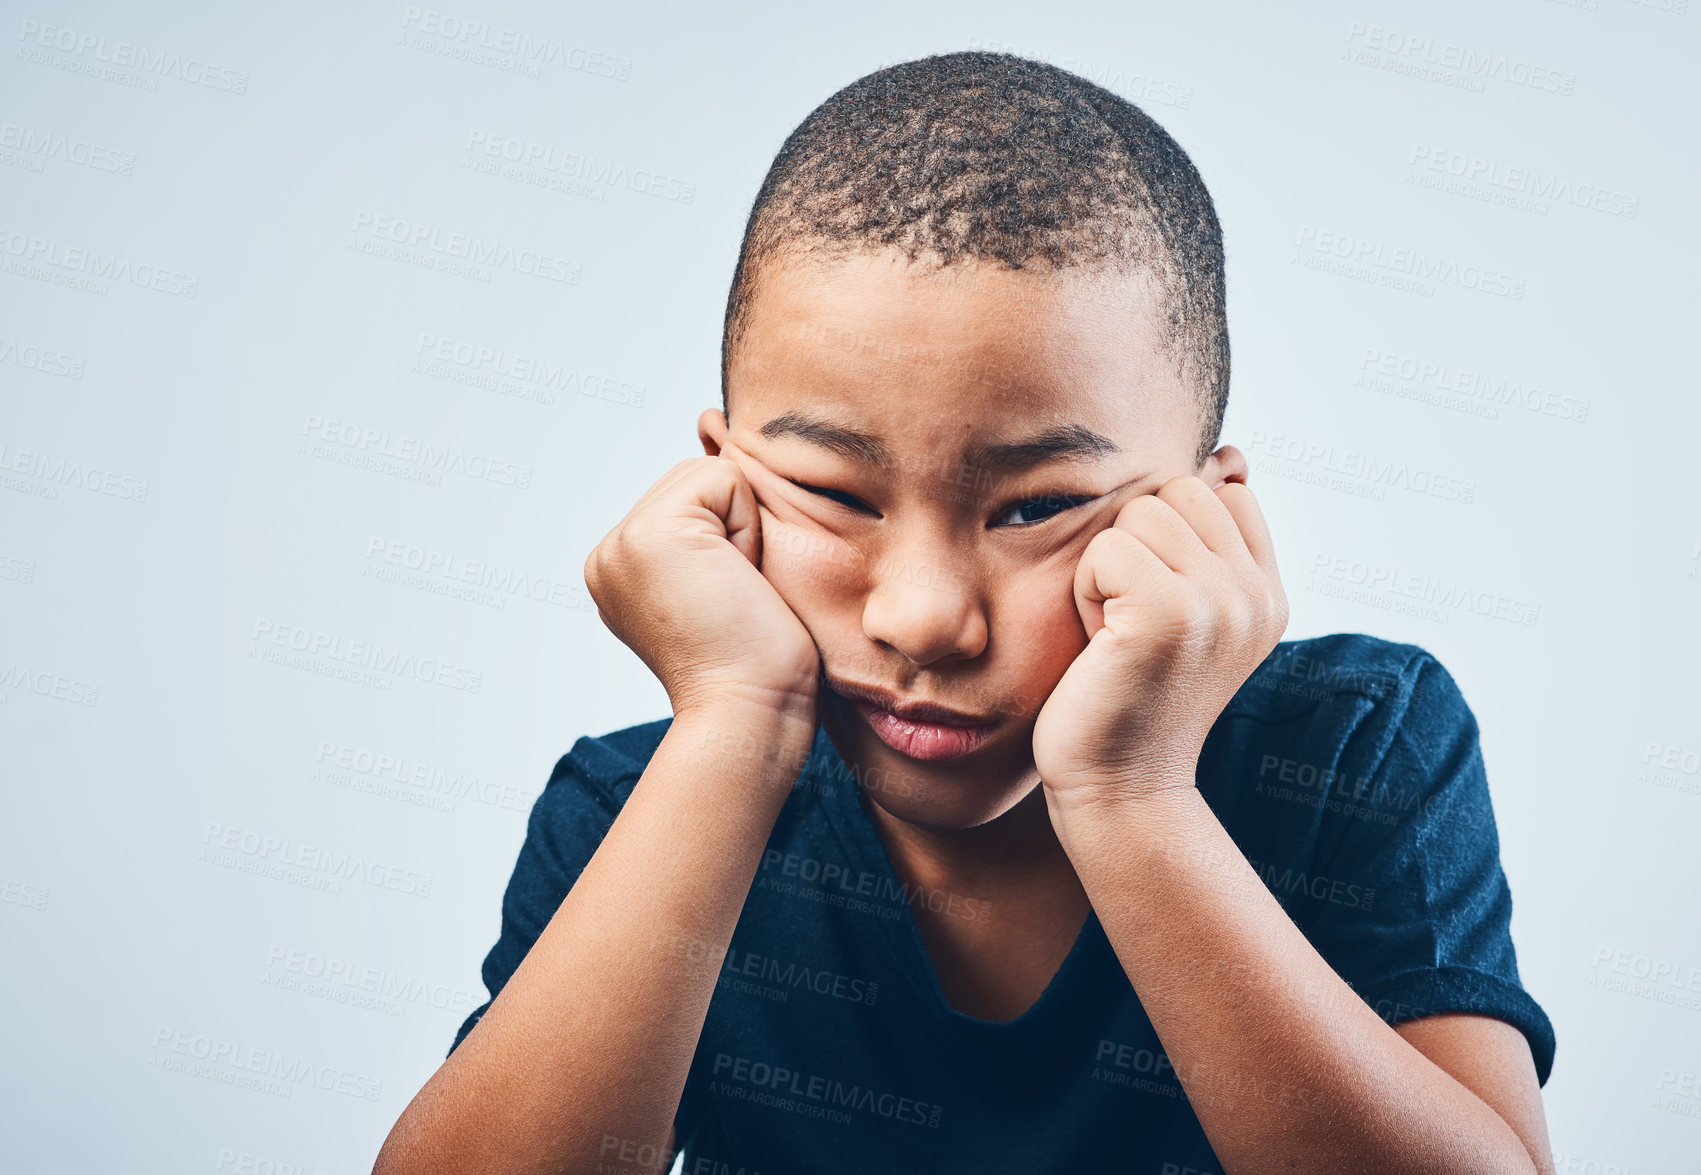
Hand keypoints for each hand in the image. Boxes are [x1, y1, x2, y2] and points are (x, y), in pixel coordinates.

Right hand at [584, 456, 821, 721]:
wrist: (751, 712)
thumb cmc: (758, 665)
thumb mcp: (717, 584)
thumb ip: (705, 534)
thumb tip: (729, 477)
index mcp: (620, 567)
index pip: (689, 496)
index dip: (732, 534)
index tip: (729, 599)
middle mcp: (608, 554)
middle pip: (695, 476)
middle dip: (734, 525)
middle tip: (733, 595)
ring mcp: (620, 544)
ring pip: (708, 474)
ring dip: (741, 527)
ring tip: (732, 590)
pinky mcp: (648, 535)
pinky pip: (722, 477)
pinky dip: (748, 526)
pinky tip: (736, 582)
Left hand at [1031, 475, 1287, 817]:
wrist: (1118, 790)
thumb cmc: (1127, 695)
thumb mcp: (1181, 608)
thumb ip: (1206, 537)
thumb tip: (1231, 454)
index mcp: (1269, 591)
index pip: (1220, 489)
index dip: (1167, 535)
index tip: (1156, 607)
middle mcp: (1259, 594)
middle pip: (1175, 489)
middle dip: (1133, 545)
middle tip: (1129, 622)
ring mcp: (1223, 603)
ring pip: (1139, 511)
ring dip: (1106, 569)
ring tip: (1116, 634)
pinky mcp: (1173, 614)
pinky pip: (1107, 548)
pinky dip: (1086, 591)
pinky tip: (1101, 645)